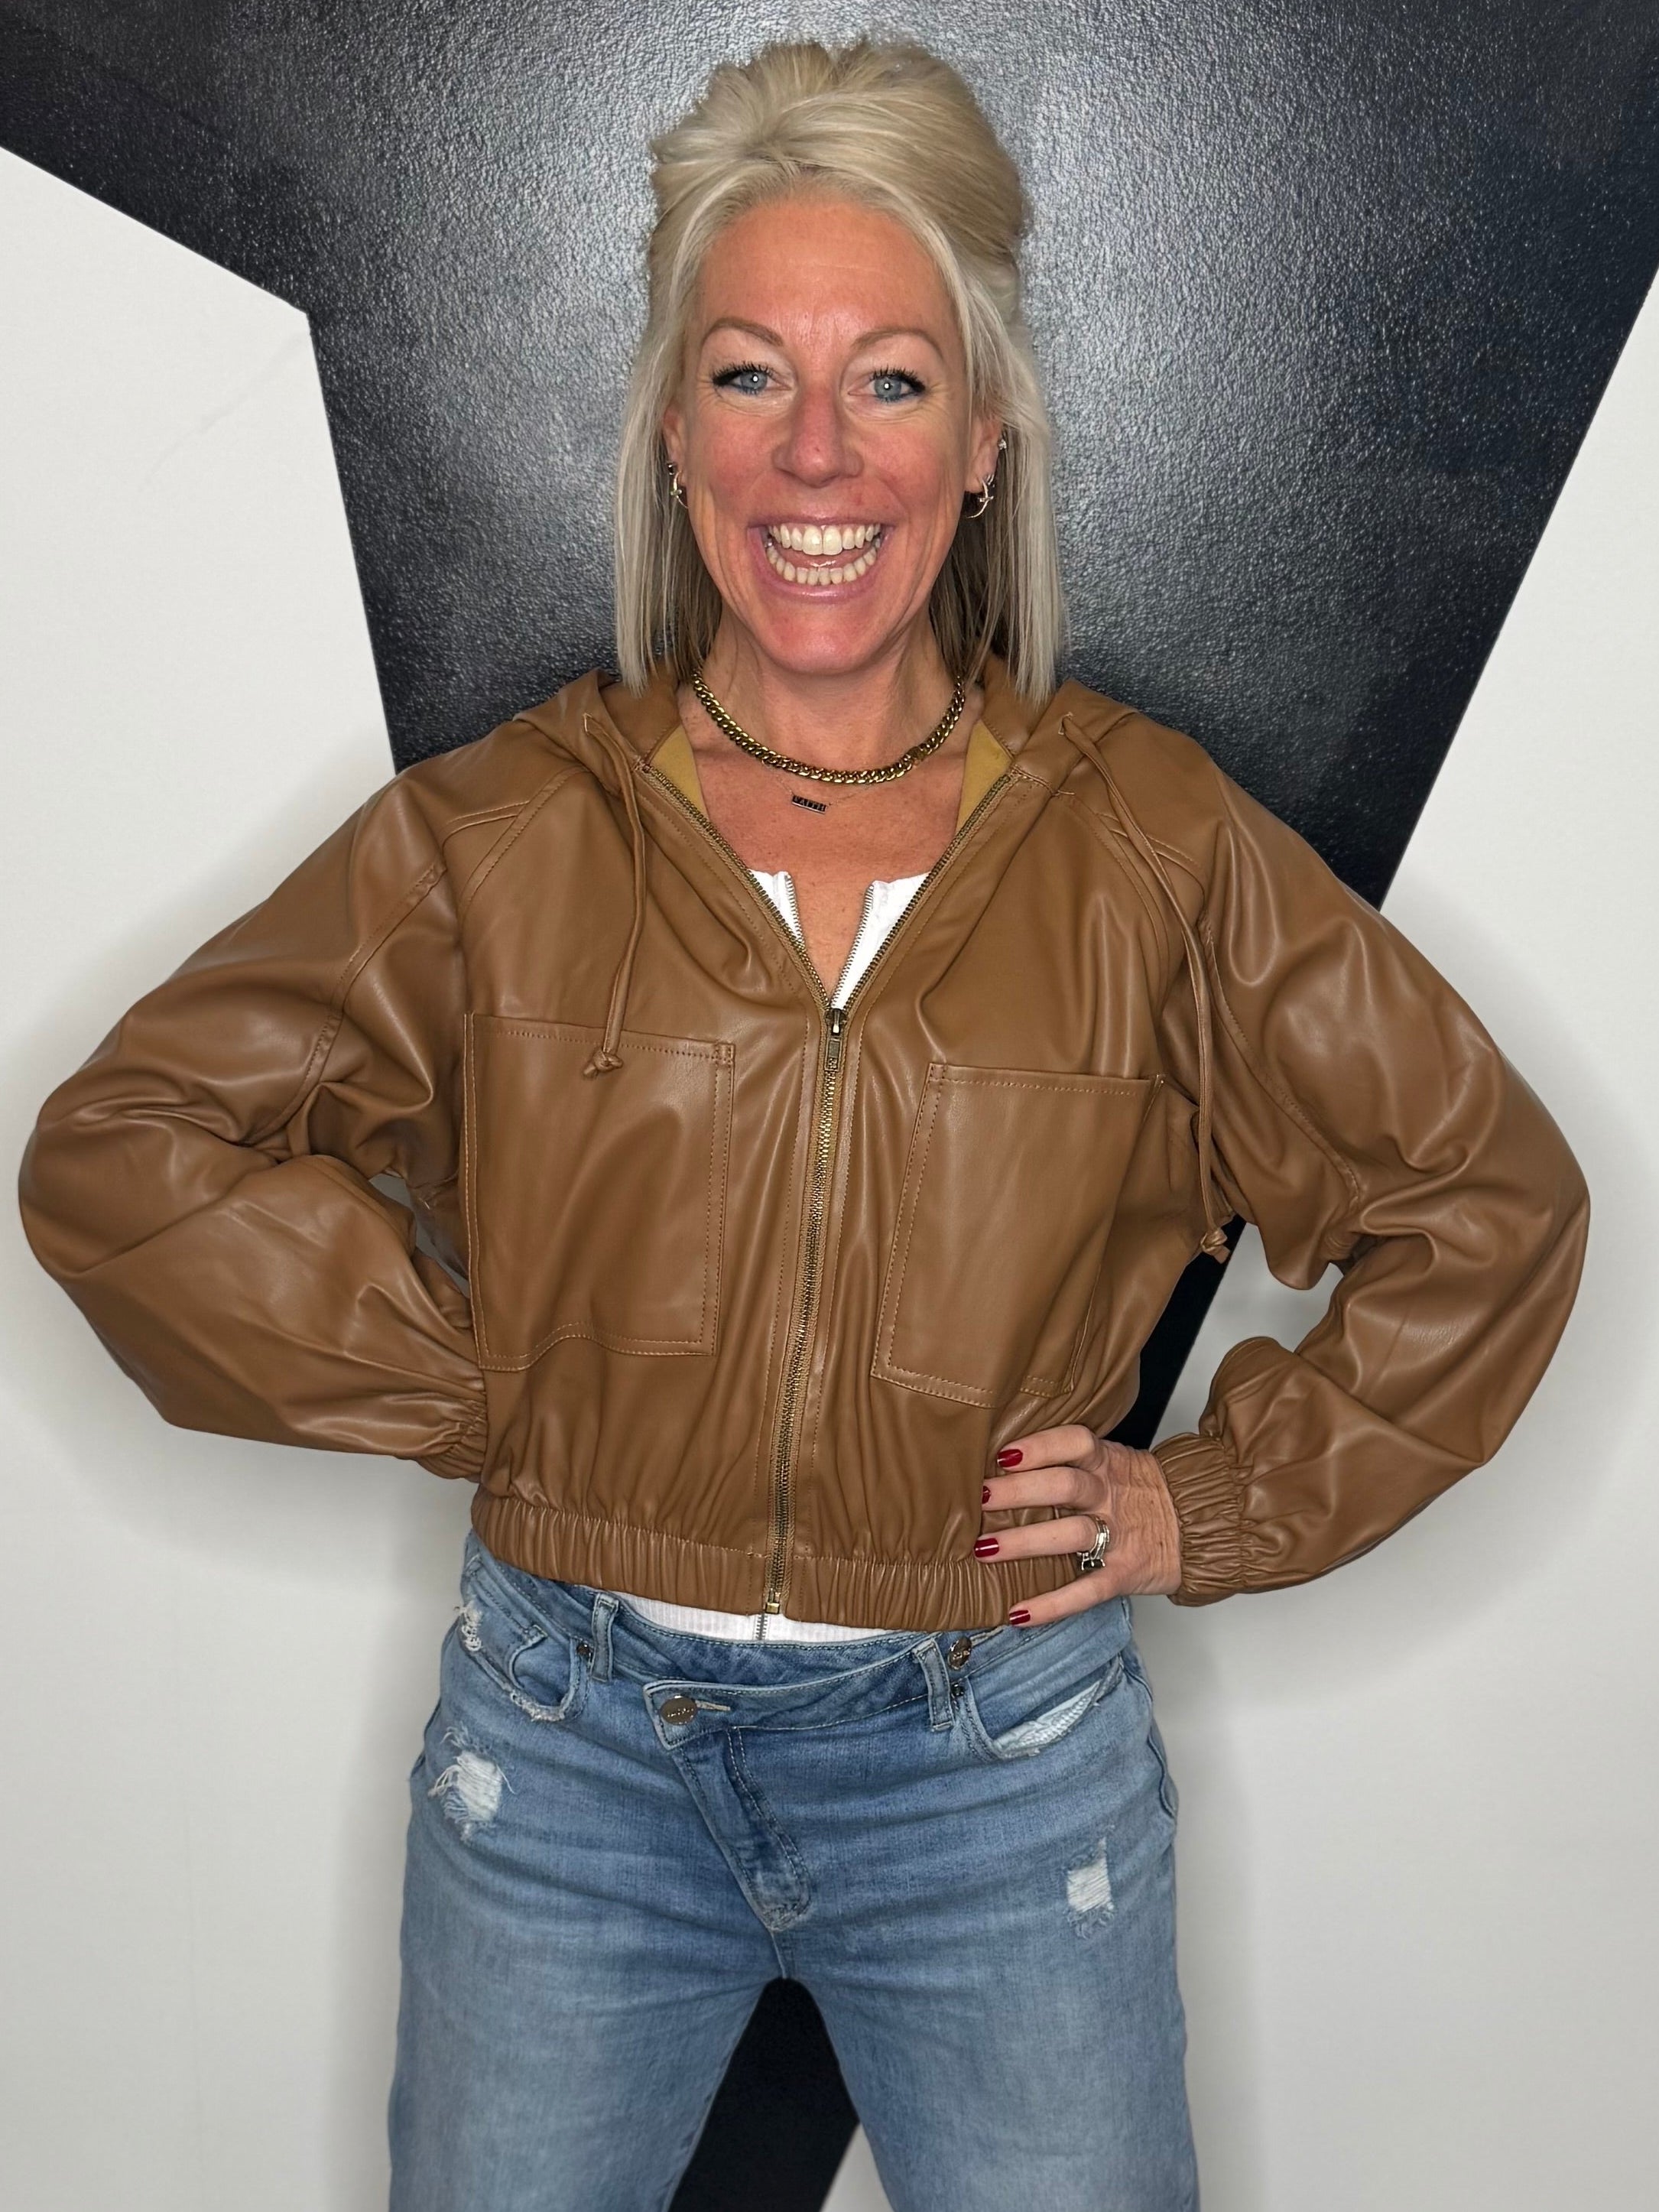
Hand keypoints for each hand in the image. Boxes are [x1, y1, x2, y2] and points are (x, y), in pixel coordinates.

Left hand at [977, 1425, 1181, 1624]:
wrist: (1199, 1527)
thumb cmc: (1143, 1493)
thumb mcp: (1117, 1463)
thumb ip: (1074, 1461)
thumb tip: (1004, 1462)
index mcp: (1108, 1463)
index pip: (1076, 1442)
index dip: (1041, 1446)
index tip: (1004, 1454)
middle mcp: (1111, 1496)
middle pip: (1065, 1486)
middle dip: (1019, 1491)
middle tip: (980, 1497)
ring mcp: (1119, 1536)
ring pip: (1070, 1535)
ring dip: (1024, 1542)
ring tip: (985, 1549)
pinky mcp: (1123, 1575)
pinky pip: (1085, 1590)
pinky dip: (1051, 1604)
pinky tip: (1019, 1612)